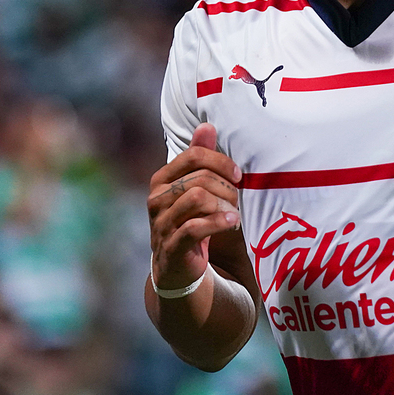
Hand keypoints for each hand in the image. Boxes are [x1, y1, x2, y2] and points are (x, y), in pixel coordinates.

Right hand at [147, 123, 242, 290]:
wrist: (179, 269)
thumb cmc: (190, 222)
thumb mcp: (195, 188)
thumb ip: (200, 158)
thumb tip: (207, 125)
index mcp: (161, 180)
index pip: (192, 156)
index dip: (220, 161)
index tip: (238, 174)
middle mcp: (156, 199)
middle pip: (200, 178)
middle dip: (226, 188)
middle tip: (238, 200)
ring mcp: (161, 223)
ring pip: (199, 199)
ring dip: (225, 205)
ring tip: (235, 214)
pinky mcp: (171, 246)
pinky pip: (195, 227)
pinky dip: (219, 222)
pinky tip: (232, 222)